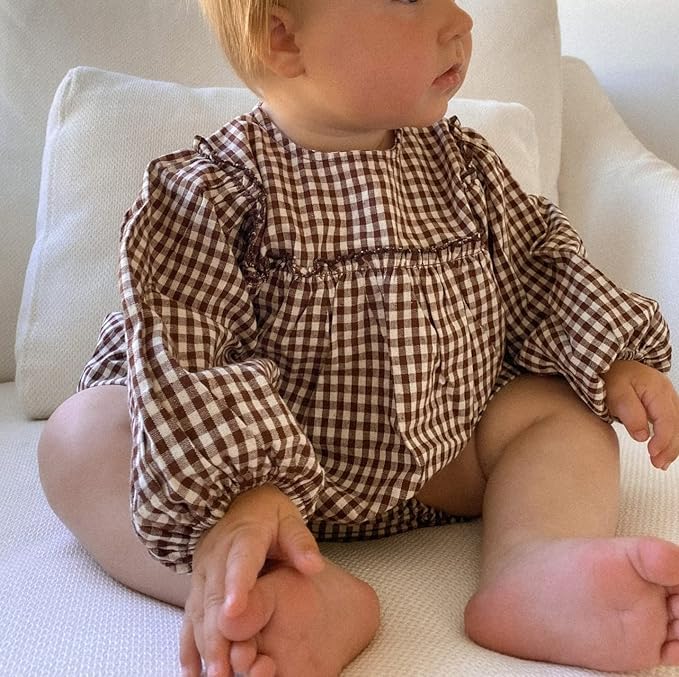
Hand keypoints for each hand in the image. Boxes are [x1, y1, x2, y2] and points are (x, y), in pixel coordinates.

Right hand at [180, 484, 323, 676]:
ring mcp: (203, 574)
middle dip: (218, 635)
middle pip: (215, 598)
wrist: (235, 499)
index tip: (236, 612)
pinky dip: (189, 646)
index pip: (240, 562)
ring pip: (200, 613)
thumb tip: (314, 566)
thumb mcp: (288, 518)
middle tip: (224, 669)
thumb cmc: (267, 512)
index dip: (238, 586)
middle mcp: (216, 558)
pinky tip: (191, 672)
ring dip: (204, 646)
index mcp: (243, 537)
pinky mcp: (198, 587)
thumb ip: (300, 542)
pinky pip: (190, 617)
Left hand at [603, 360, 678, 469]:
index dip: (663, 440)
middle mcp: (667, 393)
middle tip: (658, 464)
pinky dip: (670, 437)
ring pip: (677, 425)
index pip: (667, 421)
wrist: (611, 363)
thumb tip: (643, 436)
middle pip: (676, 425)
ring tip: (661, 462)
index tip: (653, 454)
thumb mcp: (615, 391)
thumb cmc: (612, 375)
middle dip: (670, 447)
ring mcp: (667, 397)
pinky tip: (663, 450)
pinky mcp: (662, 402)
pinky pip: (672, 422)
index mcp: (658, 390)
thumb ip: (629, 412)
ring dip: (672, 445)